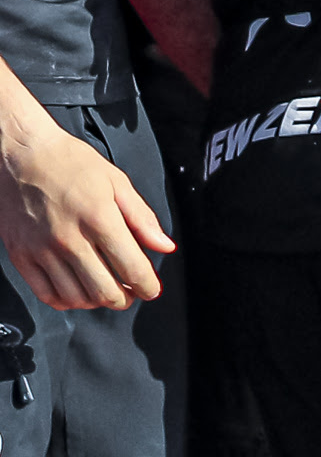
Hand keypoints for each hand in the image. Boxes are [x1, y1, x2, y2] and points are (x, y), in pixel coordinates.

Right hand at [0, 112, 170, 310]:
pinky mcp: (21, 255)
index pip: (132, 269)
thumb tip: (165, 246)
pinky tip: (77, 292)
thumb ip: (142, 218)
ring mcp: (41, 250)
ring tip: (107, 291)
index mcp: (99, 219)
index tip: (152, 289)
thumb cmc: (68, 163)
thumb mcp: (116, 182)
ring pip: (76, 297)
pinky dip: (66, 301)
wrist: (19, 154)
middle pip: (105, 291)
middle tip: (131, 293)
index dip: (149, 287)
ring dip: (97, 302)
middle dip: (126, 299)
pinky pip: (45, 293)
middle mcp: (69, 239)